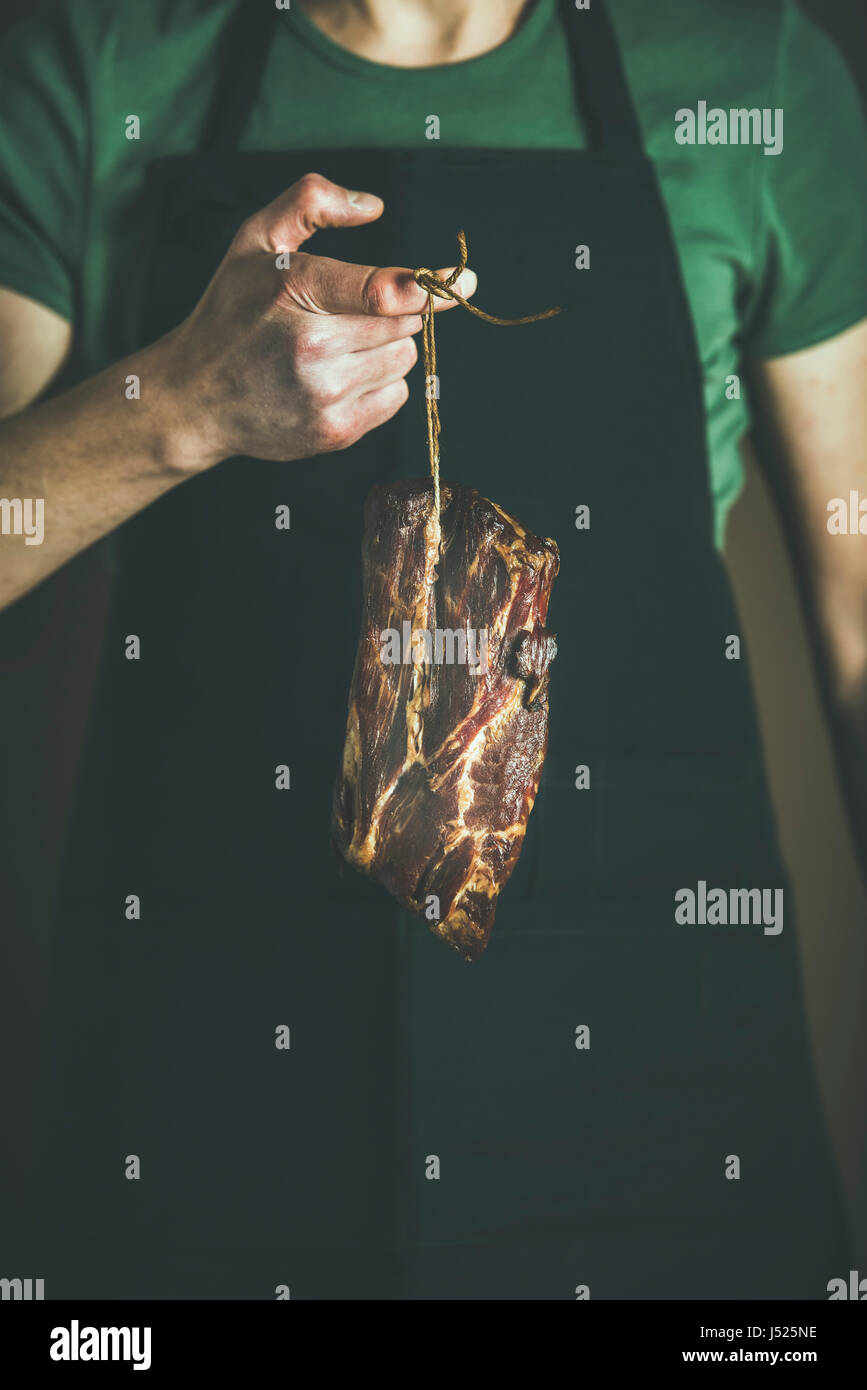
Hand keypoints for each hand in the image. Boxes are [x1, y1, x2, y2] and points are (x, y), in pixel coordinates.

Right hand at [156, 172, 475, 470]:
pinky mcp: (335, 431)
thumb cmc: (231, 311)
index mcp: (295, 292)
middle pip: (403, 324)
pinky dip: (381, 383)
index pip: (384, 292)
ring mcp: (325, 396)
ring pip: (405, 360)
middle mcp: (312, 348)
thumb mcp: (255, 240)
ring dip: (387, 348)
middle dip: (391, 313)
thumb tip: (375, 207)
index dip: (428, 289)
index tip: (464, 282)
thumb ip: (310, 202)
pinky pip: (397, 397)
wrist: (196, 398)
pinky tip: (341, 377)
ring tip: (339, 347)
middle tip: (350, 314)